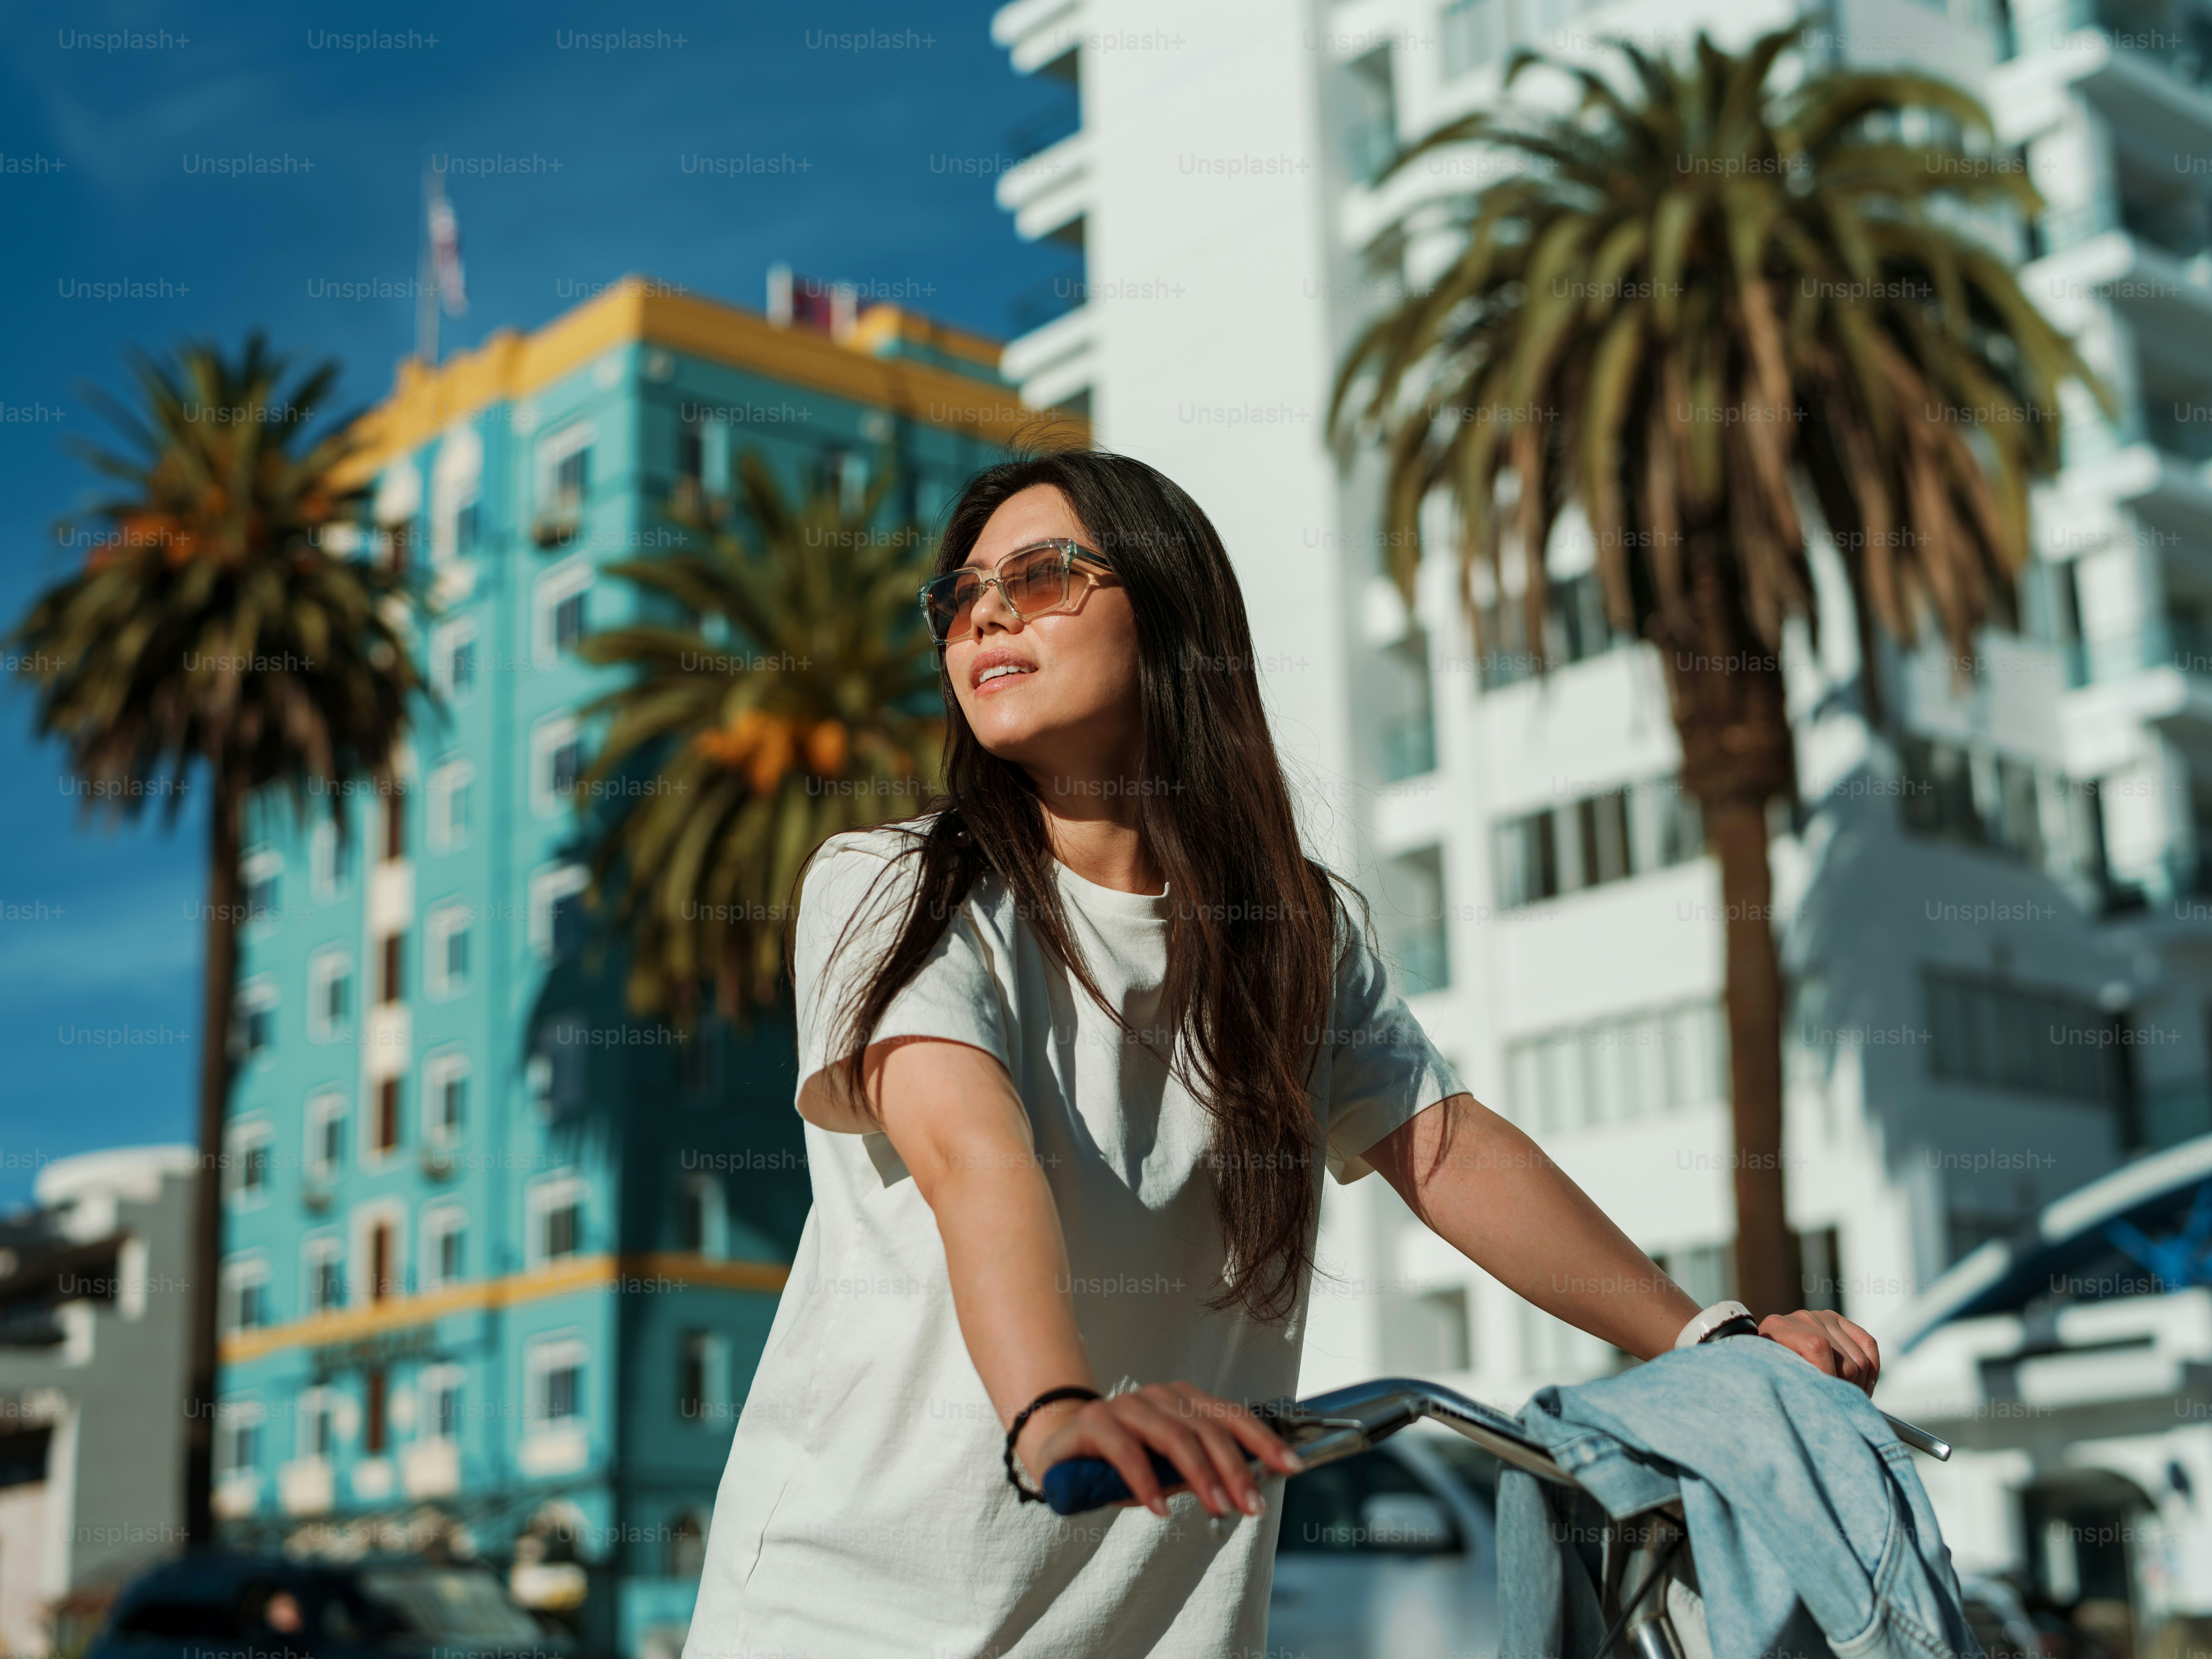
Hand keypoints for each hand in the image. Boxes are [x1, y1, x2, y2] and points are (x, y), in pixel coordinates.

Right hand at [1018, 1381, 1304, 1519]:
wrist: (1060, 1453)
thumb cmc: (1122, 1464)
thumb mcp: (1170, 1470)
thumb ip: (1203, 1471)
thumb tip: (1249, 1487)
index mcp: (1182, 1401)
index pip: (1231, 1416)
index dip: (1263, 1440)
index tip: (1291, 1466)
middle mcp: (1157, 1396)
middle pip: (1207, 1428)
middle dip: (1236, 1468)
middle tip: (1253, 1506)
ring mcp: (1125, 1405)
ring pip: (1173, 1435)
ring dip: (1200, 1475)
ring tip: (1219, 1508)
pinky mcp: (1094, 1422)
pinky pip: (1127, 1450)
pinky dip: (1147, 1481)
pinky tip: (1160, 1508)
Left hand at [1758, 1309, 1879, 1394]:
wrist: (1765, 1356)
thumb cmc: (1769, 1374)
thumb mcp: (1772, 1378)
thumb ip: (1795, 1382)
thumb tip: (1827, 1397)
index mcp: (1779, 1328)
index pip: (1818, 1347)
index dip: (1828, 1377)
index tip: (1828, 1400)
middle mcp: (1801, 1318)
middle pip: (1845, 1360)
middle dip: (1846, 1389)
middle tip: (1838, 1403)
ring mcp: (1821, 1317)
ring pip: (1860, 1358)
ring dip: (1859, 1385)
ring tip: (1846, 1398)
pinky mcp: (1837, 1320)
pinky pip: (1868, 1342)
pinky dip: (1873, 1368)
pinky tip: (1865, 1387)